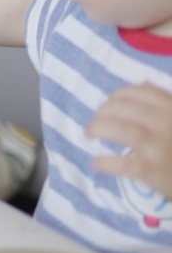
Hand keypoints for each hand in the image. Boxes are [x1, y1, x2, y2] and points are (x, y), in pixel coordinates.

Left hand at [88, 82, 171, 198]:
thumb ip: (165, 102)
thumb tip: (142, 83)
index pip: (140, 92)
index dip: (119, 95)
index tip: (109, 101)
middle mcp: (166, 123)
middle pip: (125, 108)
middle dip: (104, 111)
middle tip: (95, 119)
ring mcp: (158, 146)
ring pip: (120, 129)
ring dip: (99, 128)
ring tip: (88, 133)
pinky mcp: (151, 169)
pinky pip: (122, 162)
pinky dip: (105, 162)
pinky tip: (96, 162)